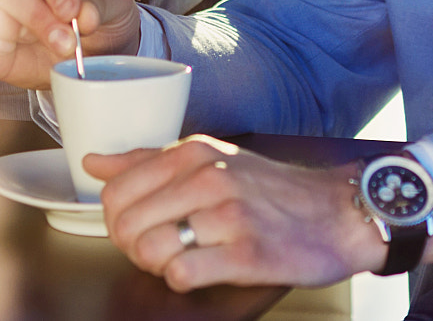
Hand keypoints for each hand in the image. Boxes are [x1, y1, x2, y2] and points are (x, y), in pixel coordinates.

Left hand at [92, 137, 387, 291]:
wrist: (338, 213)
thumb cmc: (273, 191)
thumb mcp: (212, 159)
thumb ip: (148, 161)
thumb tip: (93, 163)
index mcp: (195, 152)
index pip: (117, 190)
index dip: (117, 220)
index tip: (138, 227)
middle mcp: (209, 177)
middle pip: (127, 224)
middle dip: (133, 246)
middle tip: (159, 250)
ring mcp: (228, 215)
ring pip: (150, 250)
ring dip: (157, 265)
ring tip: (182, 259)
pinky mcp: (246, 253)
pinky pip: (182, 274)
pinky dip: (183, 279)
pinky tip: (203, 270)